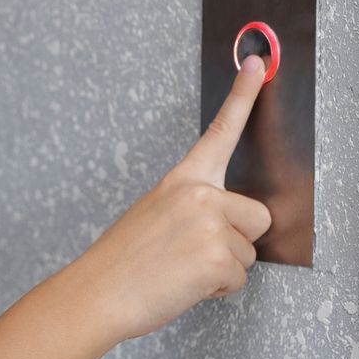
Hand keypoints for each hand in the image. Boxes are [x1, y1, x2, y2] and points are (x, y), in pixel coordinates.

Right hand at [66, 54, 275, 343]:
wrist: (99, 292)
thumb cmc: (122, 261)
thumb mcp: (155, 214)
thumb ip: (193, 207)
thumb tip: (225, 224)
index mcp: (183, 180)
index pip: (219, 132)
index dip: (243, 97)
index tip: (258, 65)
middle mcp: (200, 194)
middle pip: (258, 216)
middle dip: (238, 240)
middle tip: (195, 254)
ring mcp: (211, 224)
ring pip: (249, 252)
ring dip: (222, 269)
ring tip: (183, 271)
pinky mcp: (219, 256)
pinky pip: (239, 277)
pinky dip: (217, 289)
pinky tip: (185, 285)